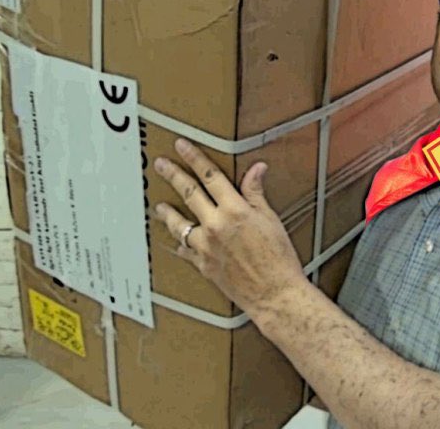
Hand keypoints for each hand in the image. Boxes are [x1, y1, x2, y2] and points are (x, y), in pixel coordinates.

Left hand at [152, 138, 306, 313]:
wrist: (275, 294)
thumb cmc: (279, 259)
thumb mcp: (272, 220)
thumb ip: (257, 193)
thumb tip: (256, 170)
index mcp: (235, 210)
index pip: (211, 177)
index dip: (195, 158)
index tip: (182, 146)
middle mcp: (215, 226)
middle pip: (189, 193)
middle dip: (174, 175)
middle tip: (161, 164)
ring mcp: (205, 246)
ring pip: (179, 223)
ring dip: (168, 212)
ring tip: (160, 206)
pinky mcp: (203, 265)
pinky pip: (184, 250)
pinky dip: (179, 243)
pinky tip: (174, 240)